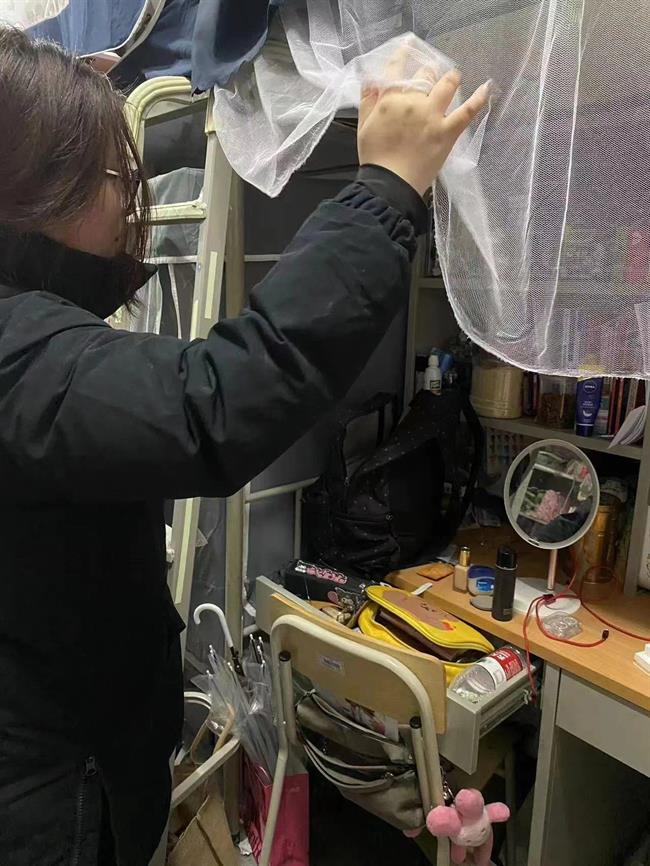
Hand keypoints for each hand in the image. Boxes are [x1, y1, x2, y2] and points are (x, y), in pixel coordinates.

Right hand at [357, 50, 490, 195]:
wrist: (389, 185)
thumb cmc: (375, 158)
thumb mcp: (363, 127)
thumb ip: (368, 101)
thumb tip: (372, 81)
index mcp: (391, 100)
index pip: (397, 69)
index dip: (402, 56)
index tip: (407, 48)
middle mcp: (414, 102)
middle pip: (424, 75)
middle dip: (427, 73)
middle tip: (429, 77)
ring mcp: (433, 116)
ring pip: (447, 85)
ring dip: (451, 77)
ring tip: (453, 76)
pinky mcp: (448, 132)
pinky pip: (468, 111)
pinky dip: (479, 98)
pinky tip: (487, 87)